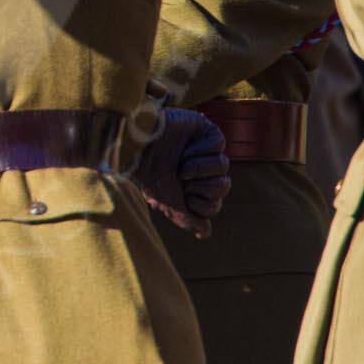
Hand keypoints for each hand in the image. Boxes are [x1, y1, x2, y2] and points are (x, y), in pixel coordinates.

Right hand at [130, 106, 230, 237]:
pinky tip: (184, 148)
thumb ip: (188, 218)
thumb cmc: (151, 174)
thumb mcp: (169, 202)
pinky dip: (200, 150)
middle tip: (182, 179)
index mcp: (190, 186)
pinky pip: (218, 145)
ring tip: (182, 165)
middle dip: (203, 186)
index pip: (213, 204)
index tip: (185, 197)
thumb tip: (205, 233)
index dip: (203, 204)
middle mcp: (199, 169)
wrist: (140, 145)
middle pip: (223, 186)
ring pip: (223, 165)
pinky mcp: (205, 131)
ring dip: (200, 168)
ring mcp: (203, 149)